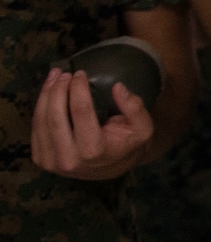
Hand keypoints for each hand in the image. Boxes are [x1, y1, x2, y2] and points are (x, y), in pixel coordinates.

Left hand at [30, 69, 154, 179]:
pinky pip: (35, 128)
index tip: (80, 73)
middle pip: (55, 116)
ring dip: (45, 95)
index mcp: (94, 150)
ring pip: (41, 121)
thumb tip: (118, 87)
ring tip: (54, 77)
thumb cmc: (128, 144)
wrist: (112, 168)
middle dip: (58, 90)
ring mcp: (51, 161)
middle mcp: (69, 158)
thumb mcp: (143, 127)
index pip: (81, 112)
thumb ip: (135, 107)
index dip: (78, 88)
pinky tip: (48, 93)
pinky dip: (40, 107)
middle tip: (64, 73)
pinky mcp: (41, 159)